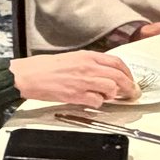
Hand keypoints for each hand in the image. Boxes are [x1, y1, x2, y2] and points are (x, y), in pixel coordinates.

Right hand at [9, 52, 136, 105]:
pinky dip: (98, 103)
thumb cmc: (45, 67)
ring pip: (111, 89)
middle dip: (128, 87)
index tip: (130, 79)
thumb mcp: (72, 58)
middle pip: (119, 77)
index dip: (128, 72)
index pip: (117, 63)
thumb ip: (90, 64)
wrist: (28, 76)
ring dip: (112, 95)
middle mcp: (88, 67)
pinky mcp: (77, 95)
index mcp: (87, 56)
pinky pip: (97, 101)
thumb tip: (105, 74)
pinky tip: (91, 101)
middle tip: (131, 93)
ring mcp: (83, 81)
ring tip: (106, 97)